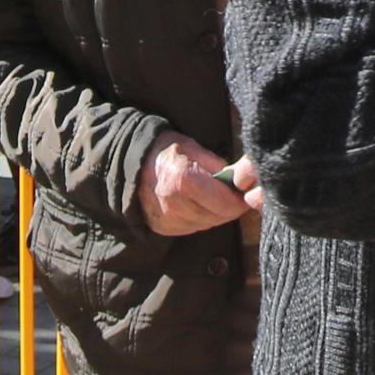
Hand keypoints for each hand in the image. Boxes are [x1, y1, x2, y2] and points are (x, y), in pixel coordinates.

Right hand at [139, 131, 256, 234]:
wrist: (130, 163)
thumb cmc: (166, 151)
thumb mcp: (194, 147)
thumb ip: (218, 165)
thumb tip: (240, 180)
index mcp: (183, 180)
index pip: (225, 203)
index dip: (239, 199)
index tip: (244, 192)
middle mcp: (173, 204)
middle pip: (218, 216)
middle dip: (229, 207)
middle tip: (233, 194)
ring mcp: (167, 219)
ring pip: (207, 224)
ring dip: (215, 214)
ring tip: (213, 196)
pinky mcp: (162, 228)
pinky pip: (192, 228)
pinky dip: (200, 218)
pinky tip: (196, 203)